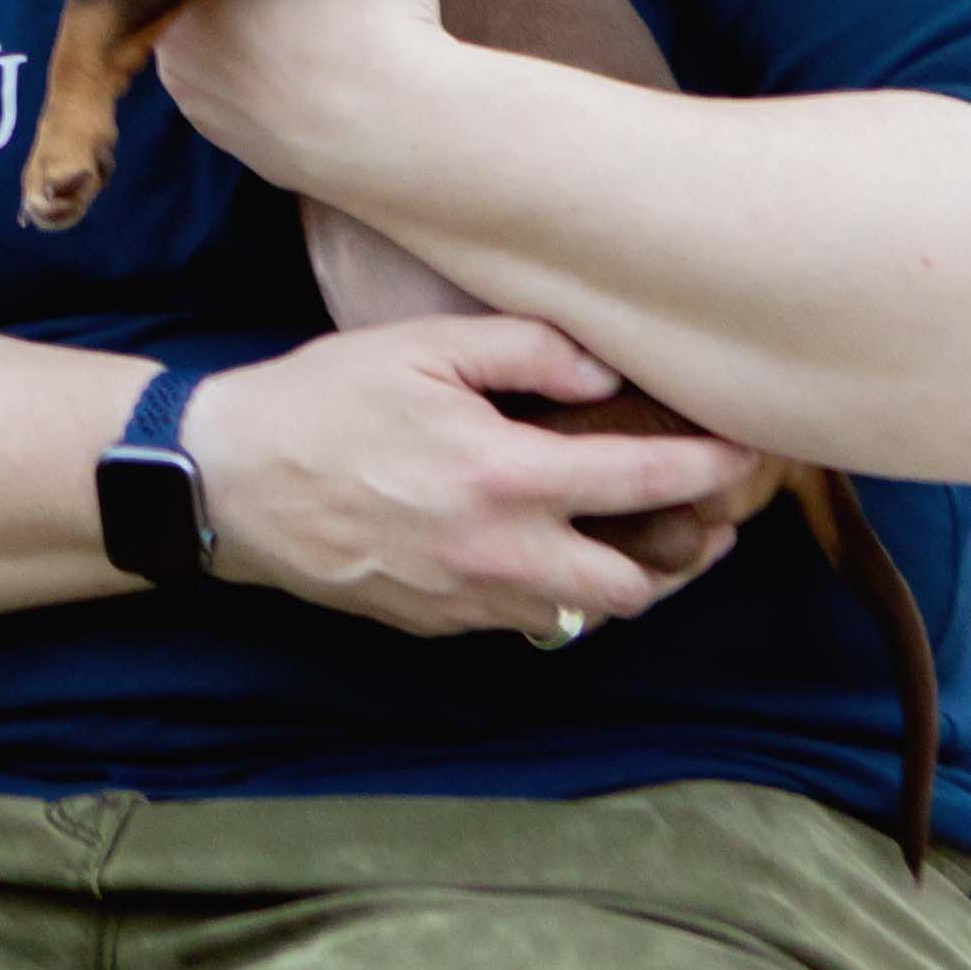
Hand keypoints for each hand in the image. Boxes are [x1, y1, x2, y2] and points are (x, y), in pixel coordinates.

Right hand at [178, 317, 753, 642]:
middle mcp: (499, 552)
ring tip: (629, 538)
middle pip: (635, 584)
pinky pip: (521, 623)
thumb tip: (606, 371)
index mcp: (506, 476)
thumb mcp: (418, 346)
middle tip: (695, 514)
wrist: (225, 483)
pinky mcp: (435, 622)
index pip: (648, 482)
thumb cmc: (319, 402)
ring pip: (583, 616)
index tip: (745, 452)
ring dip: (616, 581)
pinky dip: (548, 593)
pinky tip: (539, 551)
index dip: (713, 468)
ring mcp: (467, 598)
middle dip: (679, 554)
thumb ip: (525, 350)